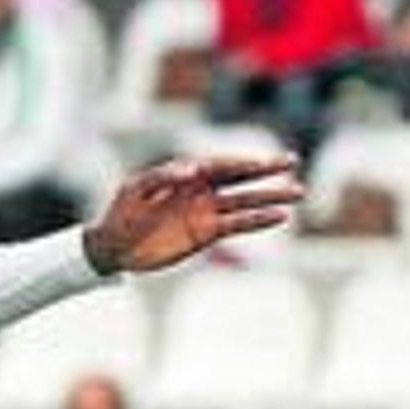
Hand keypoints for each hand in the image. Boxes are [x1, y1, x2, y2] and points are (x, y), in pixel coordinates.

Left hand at [83, 154, 303, 274]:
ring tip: (296, 195)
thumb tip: (190, 171)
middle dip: (266, 173)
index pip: (222, 165)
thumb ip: (162, 177)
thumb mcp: (135, 190)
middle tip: (292, 166)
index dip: (245, 162)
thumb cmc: (121, 213)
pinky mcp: (204, 235)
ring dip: (269, 200)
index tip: (267, 161)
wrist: (113, 247)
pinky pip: (235, 227)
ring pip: (243, 204)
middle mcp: (201, 191)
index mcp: (187, 174)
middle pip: (240, 179)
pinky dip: (256, 223)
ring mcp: (205, 213)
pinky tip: (278, 218)